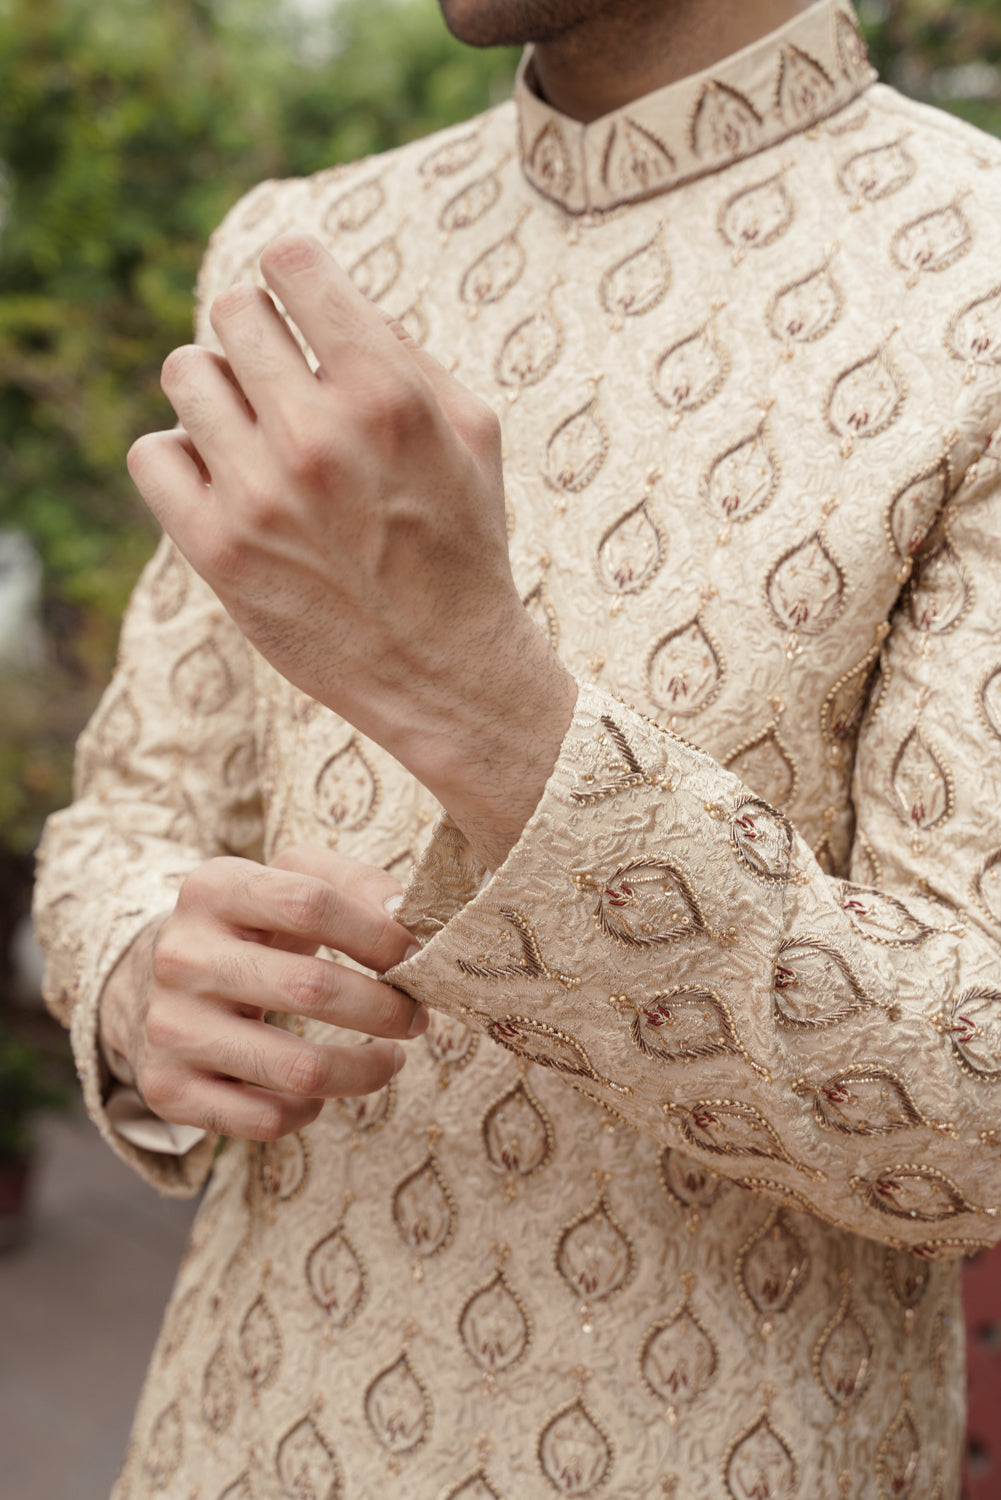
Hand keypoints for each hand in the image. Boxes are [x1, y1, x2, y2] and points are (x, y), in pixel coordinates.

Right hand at [98, 847, 424, 1141]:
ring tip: (390, 1059)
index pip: (310, 904)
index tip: (417, 956)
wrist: (155, 983)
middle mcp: (181, 957)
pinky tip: (319, 1092)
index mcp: (213, 889)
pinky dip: (308, 1110)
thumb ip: (353, 883)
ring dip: (364, 1071)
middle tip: (416, 1016)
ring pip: (297, 1070)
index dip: (378, 933)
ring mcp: (170, 1026)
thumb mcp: (290, 881)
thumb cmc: (251, 928)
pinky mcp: (167, 1087)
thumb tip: (405, 912)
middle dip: (385, 1009)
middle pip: (310, 989)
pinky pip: (264, 1119)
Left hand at [127, 233, 575, 868]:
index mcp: (387, 394)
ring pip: (185, 374)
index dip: (293, 274)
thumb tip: (321, 291)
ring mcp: (260, 494)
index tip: (299, 305)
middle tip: (284, 384)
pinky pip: (153, 453)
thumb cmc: (461, 542)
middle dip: (258, 337)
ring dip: (218, 393)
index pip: (292, 263)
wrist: (445, 670)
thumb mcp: (471, 431)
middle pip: (232, 312)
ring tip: (255, 435)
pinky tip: (224, 480)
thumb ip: (401, 349)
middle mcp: (318, 436)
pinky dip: (181, 457)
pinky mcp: (217, 549)